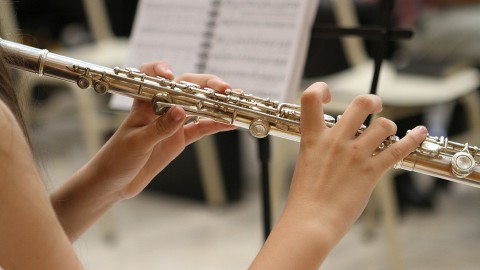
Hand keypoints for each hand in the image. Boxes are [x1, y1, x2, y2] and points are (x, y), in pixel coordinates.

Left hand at [88, 61, 235, 199]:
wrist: (113, 183)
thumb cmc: (116, 159)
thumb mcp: (137, 143)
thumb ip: (159, 128)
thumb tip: (180, 111)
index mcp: (144, 104)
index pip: (153, 77)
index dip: (162, 71)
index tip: (172, 76)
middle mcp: (160, 108)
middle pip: (186, 88)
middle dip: (206, 85)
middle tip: (224, 90)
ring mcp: (172, 123)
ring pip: (198, 107)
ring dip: (215, 104)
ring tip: (234, 102)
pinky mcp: (179, 139)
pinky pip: (200, 128)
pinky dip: (215, 125)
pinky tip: (229, 123)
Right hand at [288, 82, 427, 242]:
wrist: (311, 220)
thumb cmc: (305, 197)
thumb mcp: (306, 162)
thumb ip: (320, 146)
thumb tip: (335, 139)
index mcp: (313, 137)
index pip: (310, 97)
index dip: (321, 88)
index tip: (329, 95)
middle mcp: (335, 141)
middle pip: (361, 103)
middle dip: (372, 101)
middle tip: (374, 106)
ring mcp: (354, 155)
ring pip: (384, 125)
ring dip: (388, 127)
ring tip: (385, 134)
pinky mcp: (370, 171)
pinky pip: (397, 149)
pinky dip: (412, 138)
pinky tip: (419, 132)